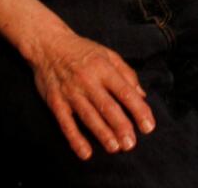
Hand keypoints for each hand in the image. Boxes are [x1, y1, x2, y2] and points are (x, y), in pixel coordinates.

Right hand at [28, 29, 155, 159]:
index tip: (148, 126)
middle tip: (131, 144)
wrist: (48, 45)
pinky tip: (85, 153)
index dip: (138, 110)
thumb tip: (142, 96)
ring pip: (89, 117)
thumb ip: (127, 74)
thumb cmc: (83, 50)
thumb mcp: (108, 54)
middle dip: (121, 127)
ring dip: (102, 134)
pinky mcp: (55, 102)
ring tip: (115, 148)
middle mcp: (88, 81)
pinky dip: (75, 139)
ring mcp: (71, 93)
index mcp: (104, 69)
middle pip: (108, 107)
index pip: (125, 92)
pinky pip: (66, 124)